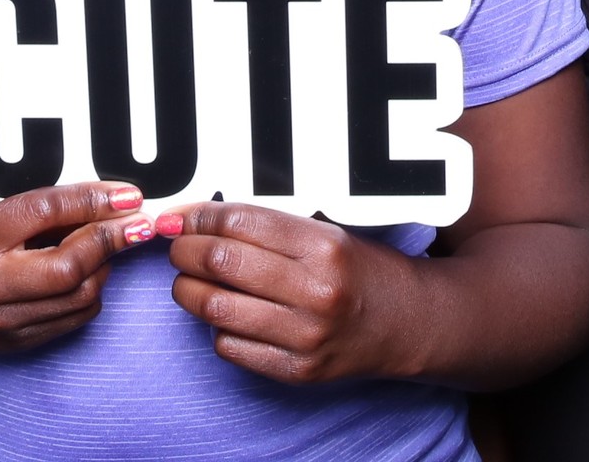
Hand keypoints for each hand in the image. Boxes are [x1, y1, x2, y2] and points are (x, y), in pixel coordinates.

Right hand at [0, 181, 155, 351]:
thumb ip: (38, 211)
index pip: (42, 212)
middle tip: (137, 223)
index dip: (93, 200)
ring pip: (78, 295)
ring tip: (110, 244)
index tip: (129, 195)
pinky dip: (92, 291)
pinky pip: (72, 318)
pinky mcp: (13, 344)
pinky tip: (91, 272)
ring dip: (106, 266)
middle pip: (67, 265)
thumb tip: (104, 201)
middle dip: (111, 240)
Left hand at [162, 203, 425, 383]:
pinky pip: (229, 346)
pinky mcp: (296, 371)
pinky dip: (216, 326)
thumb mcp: (328, 234)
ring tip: (191, 280)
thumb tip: (198, 218)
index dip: (198, 216)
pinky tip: (227, 313)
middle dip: (184, 250)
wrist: (410, 323)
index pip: (239, 222)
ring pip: (214, 307)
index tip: (182, 217)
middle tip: (179, 246)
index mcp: (324, 246)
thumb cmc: (362, 271)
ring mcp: (304, 336)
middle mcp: (315, 291)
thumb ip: (268, 228)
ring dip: (188, 289)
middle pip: (220, 262)